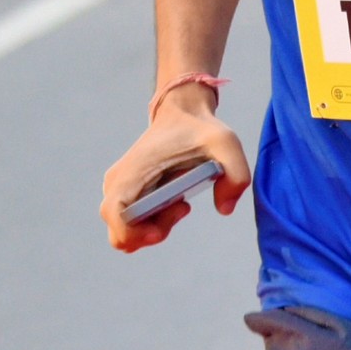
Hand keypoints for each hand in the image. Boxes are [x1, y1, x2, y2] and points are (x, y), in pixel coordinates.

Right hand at [99, 94, 250, 252]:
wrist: (182, 114)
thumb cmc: (199, 129)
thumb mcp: (226, 143)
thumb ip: (236, 175)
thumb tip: (225, 209)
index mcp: (131, 172)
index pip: (114, 215)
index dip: (134, 232)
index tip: (161, 229)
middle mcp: (117, 183)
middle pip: (121, 235)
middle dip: (152, 232)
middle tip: (182, 207)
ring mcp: (119, 190)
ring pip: (128, 234)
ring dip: (156, 227)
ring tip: (182, 203)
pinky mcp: (126, 194)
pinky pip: (134, 226)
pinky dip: (155, 223)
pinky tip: (176, 202)